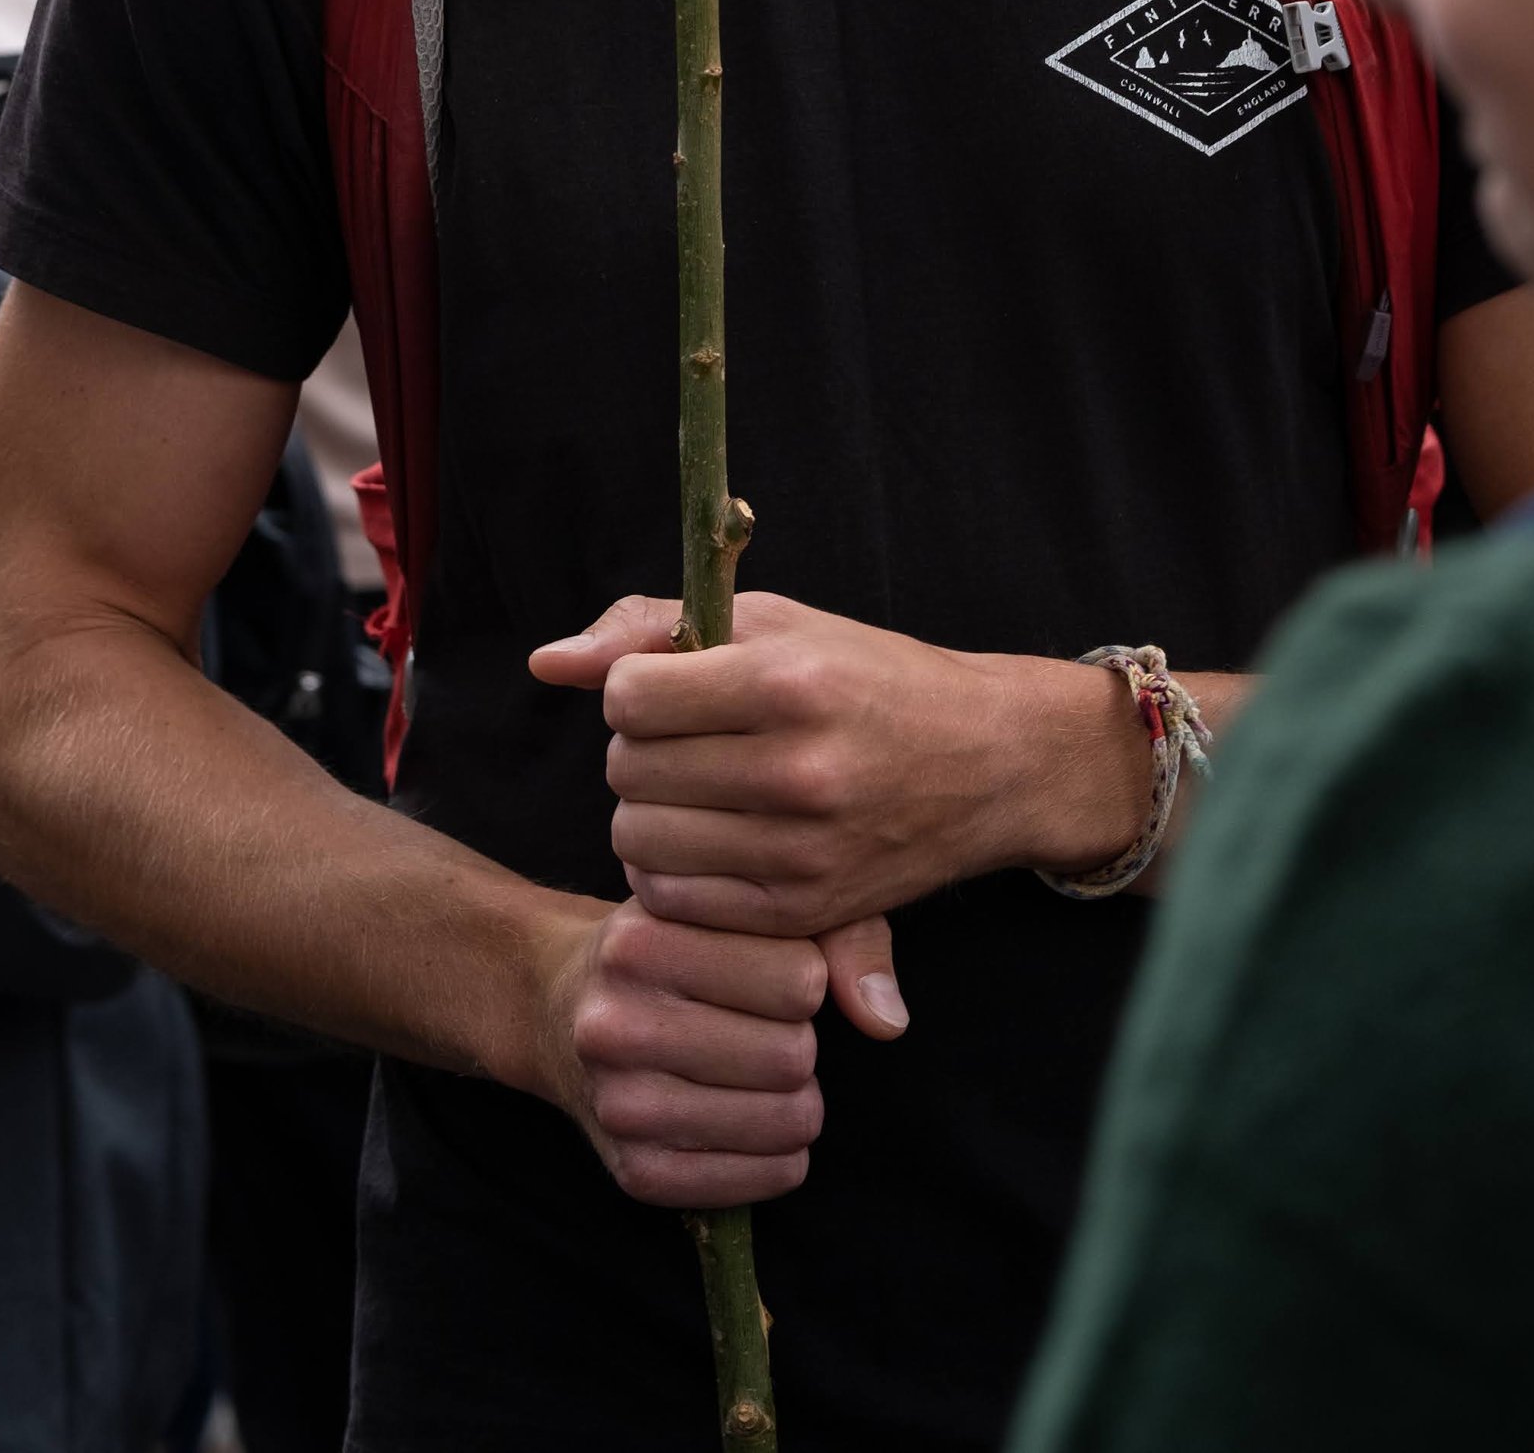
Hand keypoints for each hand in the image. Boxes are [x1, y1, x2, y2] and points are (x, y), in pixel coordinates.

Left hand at [529, 592, 1157, 943]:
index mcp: (788, 681)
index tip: (669, 689)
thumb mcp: (776, 622)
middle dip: (640, 752)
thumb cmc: (869, 676)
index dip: (635, 691)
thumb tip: (546, 663)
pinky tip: (714, 840)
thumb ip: (652, 630)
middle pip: (628, 773)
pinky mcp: (805, 910)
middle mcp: (795, 768)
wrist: (987, 761)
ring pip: (639, 843)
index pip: (630, 698)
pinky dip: (675, 873)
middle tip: (687, 742)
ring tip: (697, 791)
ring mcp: (802, 849)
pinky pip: (676, 901)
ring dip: (650, 815)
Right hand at [529, 896, 829, 1208]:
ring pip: (783, 1121)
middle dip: (801, 1043)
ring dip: (796, 1102)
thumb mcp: (729, 908)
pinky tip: (752, 1121)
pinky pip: (756, 1183)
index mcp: (641, 941)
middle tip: (771, 1030)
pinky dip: (777, 1158)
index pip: (800, 978)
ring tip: (765, 1076)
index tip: (779, 974)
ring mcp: (619, 1105)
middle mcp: (616, 1024)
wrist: (560, 1006)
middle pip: (793, 1055)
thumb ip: (828, 936)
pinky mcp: (632, 1173)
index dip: (807, 979)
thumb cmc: (674, 948)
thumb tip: (886, 1019)